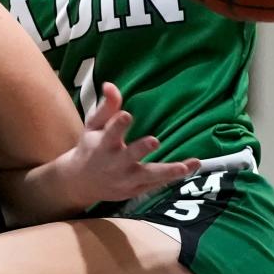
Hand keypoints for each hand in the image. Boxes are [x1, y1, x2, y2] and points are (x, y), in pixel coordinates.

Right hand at [61, 83, 200, 207]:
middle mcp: (115, 163)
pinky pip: (157, 183)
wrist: (82, 182)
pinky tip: (191, 166)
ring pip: (149, 175)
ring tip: (183, 167)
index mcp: (103, 145)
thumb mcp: (93, 126)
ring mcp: (127, 179)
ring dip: (167, 171)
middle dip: (141, 149)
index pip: (110, 133)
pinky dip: (174, 177)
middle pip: (129, 156)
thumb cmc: (91, 147)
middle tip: (154, 141)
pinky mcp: (137, 189)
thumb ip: (106, 107)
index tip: (126, 115)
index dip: (118, 125)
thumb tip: (110, 84)